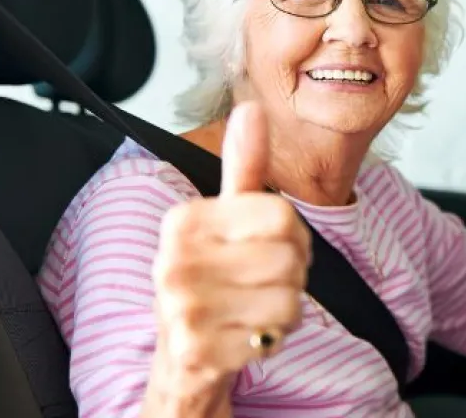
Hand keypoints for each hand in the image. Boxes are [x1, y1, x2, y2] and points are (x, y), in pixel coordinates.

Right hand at [151, 102, 310, 393]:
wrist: (183, 357)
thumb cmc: (212, 281)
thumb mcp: (226, 221)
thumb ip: (243, 167)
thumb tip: (251, 108)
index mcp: (182, 221)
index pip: (281, 215)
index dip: (293, 236)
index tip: (268, 249)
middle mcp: (172, 261)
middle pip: (289, 257)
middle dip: (292, 277)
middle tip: (261, 286)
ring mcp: (181, 308)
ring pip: (288, 298)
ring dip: (285, 309)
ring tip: (252, 310)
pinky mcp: (196, 349)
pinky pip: (273, 333)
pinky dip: (272, 338)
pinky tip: (244, 336)